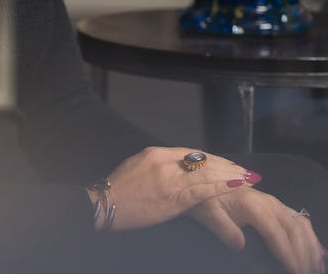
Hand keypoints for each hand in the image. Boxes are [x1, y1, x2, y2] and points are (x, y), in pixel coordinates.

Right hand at [99, 146, 261, 230]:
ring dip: (231, 175)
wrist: (106, 203)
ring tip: (248, 178)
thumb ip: (158, 167)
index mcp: (155, 153)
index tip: (227, 163)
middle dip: (226, 166)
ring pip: (207, 173)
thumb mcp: (137, 167)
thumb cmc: (119, 190)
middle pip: (203, 160)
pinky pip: (203, 190)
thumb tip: (176, 170)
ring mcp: (170, 178)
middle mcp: (165, 161)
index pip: (191, 153)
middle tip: (245, 171)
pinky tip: (236, 186)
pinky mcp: (174, 197)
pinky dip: (222, 187)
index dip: (212, 159)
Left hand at [190, 186, 325, 273]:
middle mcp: (269, 203)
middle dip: (303, 254)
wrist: (206, 180)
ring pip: (300, 225)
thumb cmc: (207, 200)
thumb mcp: (209, 214)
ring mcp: (275, 203)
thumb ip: (224, 229)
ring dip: (311, 247)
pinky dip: (311, 237)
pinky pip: (300, 221)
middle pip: (294, 230)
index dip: (287, 253)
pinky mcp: (277, 206)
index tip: (294, 271)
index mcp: (252, 205)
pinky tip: (316, 252)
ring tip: (315, 268)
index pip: (276, 232)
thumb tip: (240, 245)